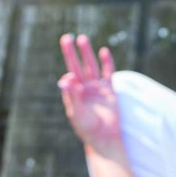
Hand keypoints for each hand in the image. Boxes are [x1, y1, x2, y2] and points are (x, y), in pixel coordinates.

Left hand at [58, 34, 122, 153]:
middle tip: (67, 37)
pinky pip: (108, 73)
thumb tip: (66, 76)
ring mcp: (97, 88)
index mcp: (74, 94)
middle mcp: (84, 89)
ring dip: (87, 53)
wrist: (105, 138)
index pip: (69, 76)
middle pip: (77, 66)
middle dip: (72, 53)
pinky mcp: (110, 91)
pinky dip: (107, 62)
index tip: (71, 74)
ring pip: (91, 66)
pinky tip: (103, 51)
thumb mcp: (77, 112)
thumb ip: (72, 94)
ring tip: (82, 38)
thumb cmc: (88, 128)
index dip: (68, 71)